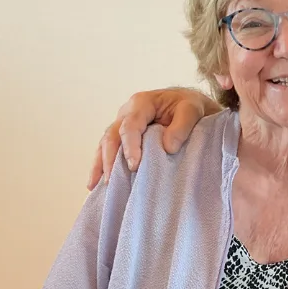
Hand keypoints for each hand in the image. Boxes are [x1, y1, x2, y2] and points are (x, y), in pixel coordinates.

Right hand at [88, 88, 219, 188]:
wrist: (189, 105)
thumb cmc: (189, 106)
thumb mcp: (192, 110)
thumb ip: (182, 126)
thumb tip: (168, 147)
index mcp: (142, 103)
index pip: (130, 125)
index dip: (130, 146)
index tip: (134, 165)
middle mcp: (127, 113)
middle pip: (112, 136)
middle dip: (109, 159)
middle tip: (111, 180)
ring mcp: (122, 125)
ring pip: (105, 144)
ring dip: (100, 164)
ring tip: (95, 185)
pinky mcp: (124, 138)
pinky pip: (108, 151)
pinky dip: (102, 166)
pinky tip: (96, 183)